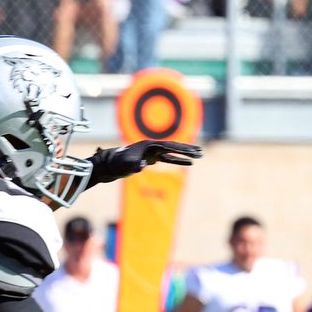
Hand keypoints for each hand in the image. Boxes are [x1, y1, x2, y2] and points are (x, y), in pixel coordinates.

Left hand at [86, 140, 202, 186]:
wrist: (109, 165)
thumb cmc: (117, 165)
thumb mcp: (126, 166)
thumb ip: (134, 165)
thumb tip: (141, 166)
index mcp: (149, 145)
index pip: (170, 146)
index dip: (183, 149)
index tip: (194, 151)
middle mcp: (152, 146)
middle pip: (174, 147)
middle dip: (188, 149)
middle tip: (202, 152)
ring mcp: (151, 152)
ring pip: (172, 152)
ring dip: (185, 154)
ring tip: (198, 156)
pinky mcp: (150, 158)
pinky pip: (168, 158)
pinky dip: (178, 160)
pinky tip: (188, 163)